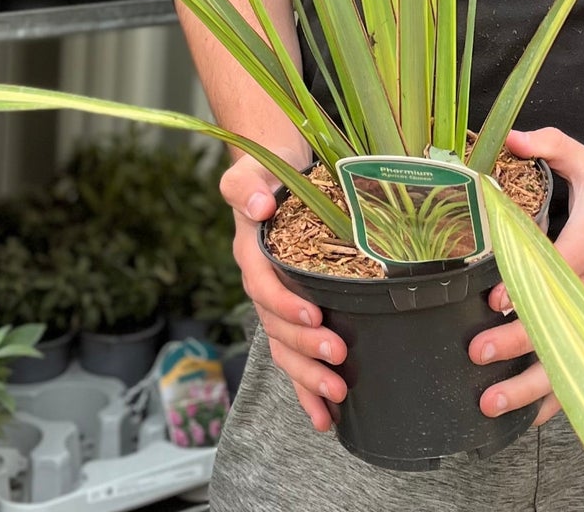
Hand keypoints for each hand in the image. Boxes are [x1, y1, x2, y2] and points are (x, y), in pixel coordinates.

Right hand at [221, 152, 346, 431]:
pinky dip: (308, 388)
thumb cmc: (267, 171)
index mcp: (252, 253)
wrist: (274, 173)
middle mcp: (262, 284)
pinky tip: (328, 414)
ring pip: (286, 349)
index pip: (264, 285)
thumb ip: (245, 186)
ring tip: (338, 395)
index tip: (314, 316)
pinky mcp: (294, 313)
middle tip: (338, 358)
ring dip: (308, 377)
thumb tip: (256, 206)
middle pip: (276, 327)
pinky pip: (296, 356)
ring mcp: (277, 303)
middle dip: (305, 349)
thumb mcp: (252, 169)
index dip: (285, 304)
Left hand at [469, 127, 583, 425]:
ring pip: (563, 361)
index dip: (523, 291)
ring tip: (490, 402)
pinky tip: (527, 420)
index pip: (553, 275)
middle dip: (513, 344)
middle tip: (476, 352)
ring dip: (527, 387)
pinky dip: (556, 399)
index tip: (494, 302)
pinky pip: (579, 371)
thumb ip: (550, 145)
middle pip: (552, 326)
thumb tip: (509, 136)